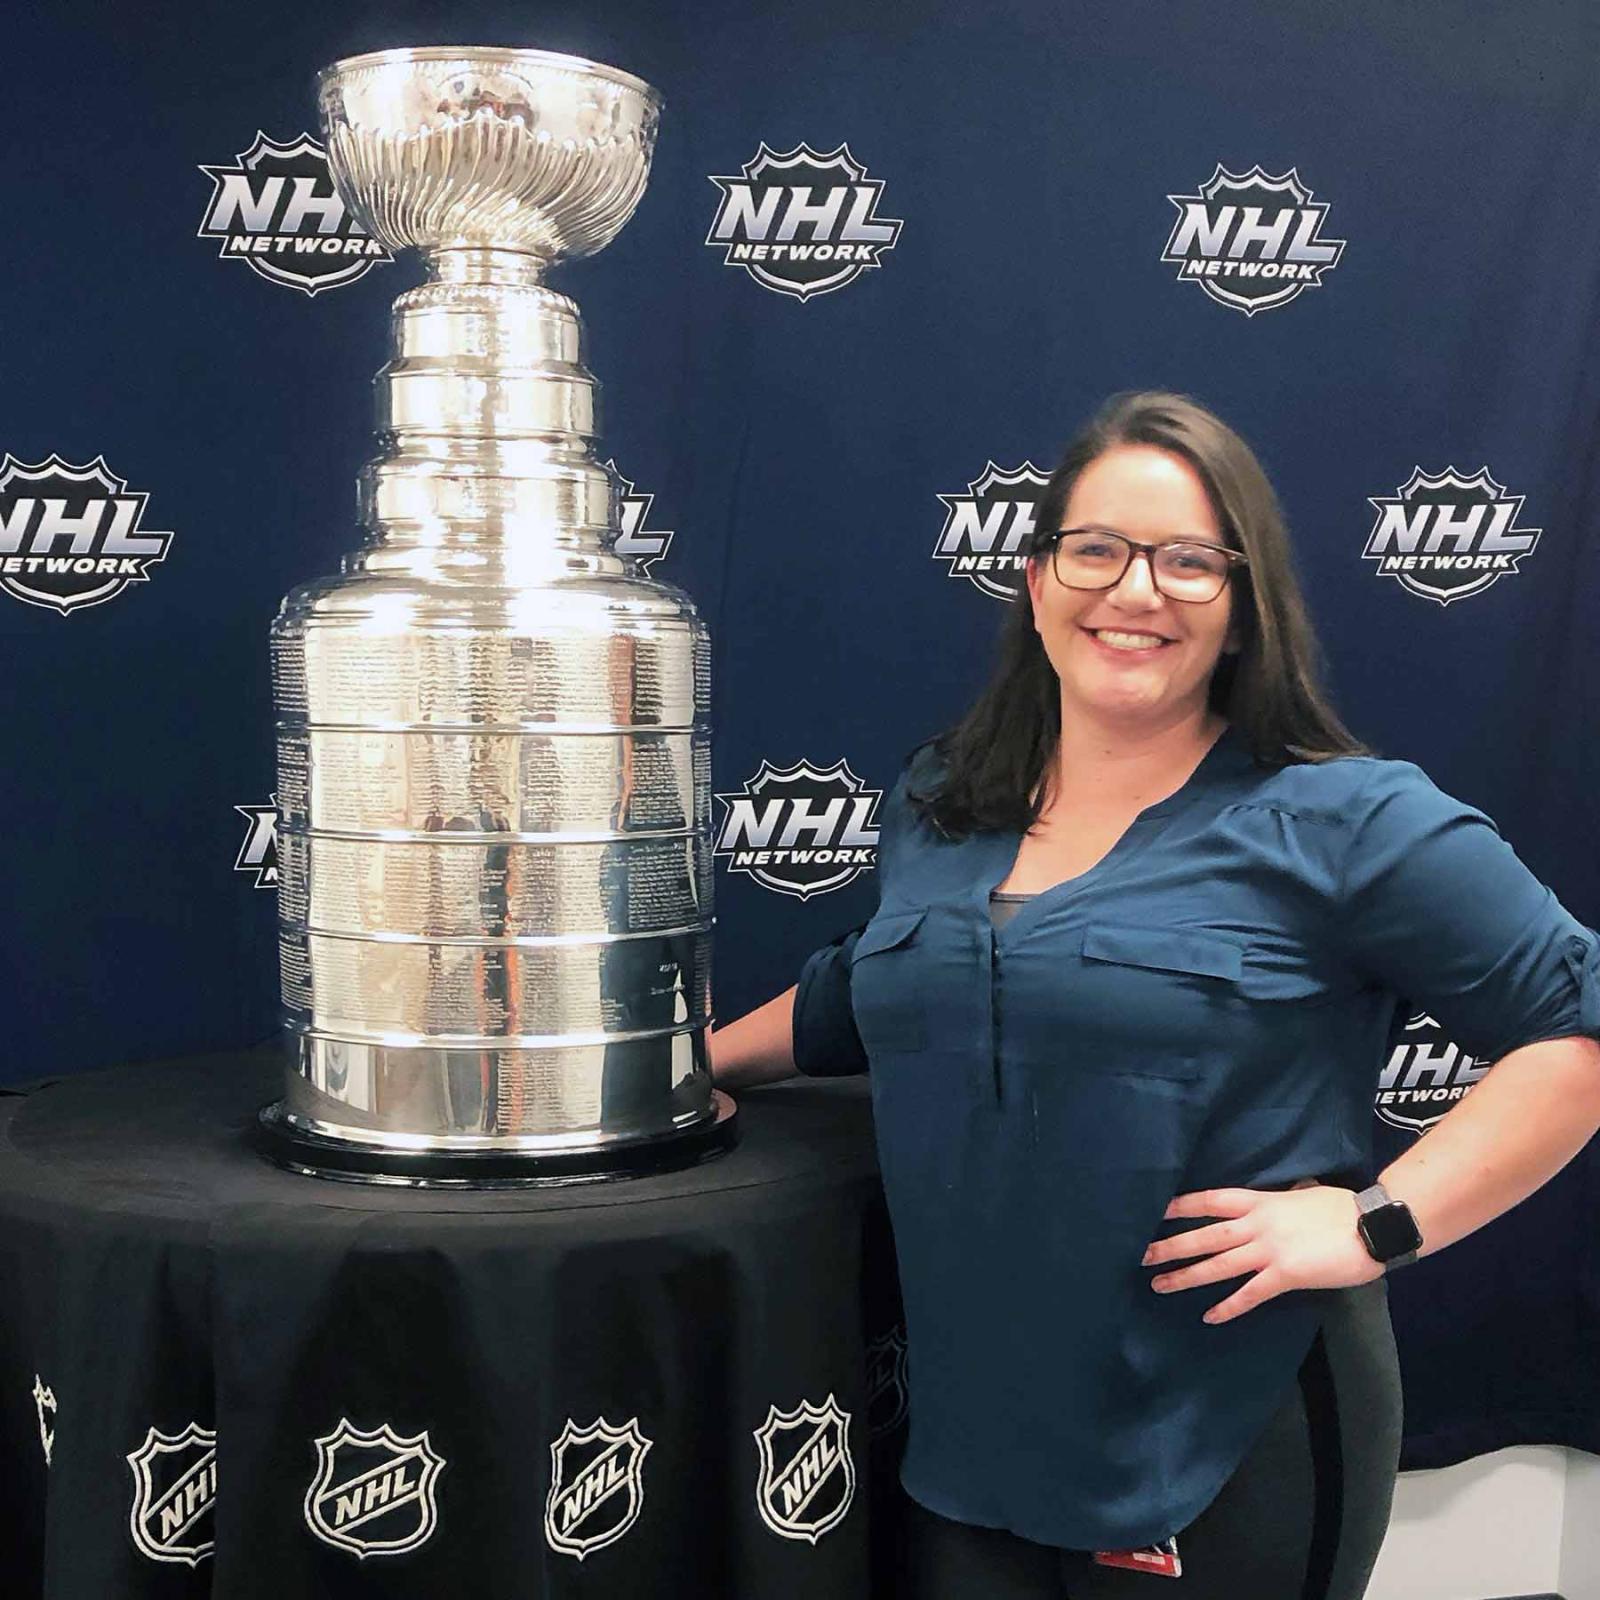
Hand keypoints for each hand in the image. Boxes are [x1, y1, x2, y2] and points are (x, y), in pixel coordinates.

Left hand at [1141, 1183, 1383, 1324]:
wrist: (1370, 1225)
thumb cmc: (1340, 1207)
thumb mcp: (1301, 1193)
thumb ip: (1279, 1201)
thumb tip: (1271, 1201)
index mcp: (1260, 1201)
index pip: (1210, 1200)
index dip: (1181, 1207)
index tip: (1154, 1212)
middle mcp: (1257, 1224)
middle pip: (1205, 1235)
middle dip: (1171, 1246)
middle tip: (1141, 1256)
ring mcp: (1269, 1250)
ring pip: (1218, 1264)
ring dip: (1187, 1276)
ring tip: (1160, 1285)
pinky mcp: (1285, 1275)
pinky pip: (1250, 1293)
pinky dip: (1229, 1306)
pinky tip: (1210, 1316)